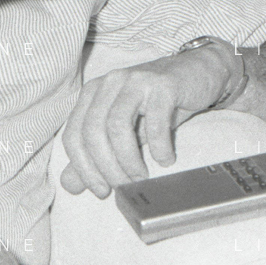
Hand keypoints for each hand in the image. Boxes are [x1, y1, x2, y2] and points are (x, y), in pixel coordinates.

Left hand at [60, 40, 239, 197]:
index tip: (101, 190)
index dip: (83, 168)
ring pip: (117, 125)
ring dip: (128, 159)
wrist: (197, 74)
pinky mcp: (162, 84)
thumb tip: (69, 185)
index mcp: (92, 93)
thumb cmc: (157, 105)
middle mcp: (108, 83)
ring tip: (141, 176)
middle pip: (93, 131)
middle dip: (106, 167)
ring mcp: (134, 80)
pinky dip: (159, 146)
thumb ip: (96, 155)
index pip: (74, 135)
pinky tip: (165, 159)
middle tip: (123, 186)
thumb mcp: (125, 131)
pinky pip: (154, 120)